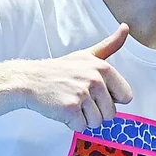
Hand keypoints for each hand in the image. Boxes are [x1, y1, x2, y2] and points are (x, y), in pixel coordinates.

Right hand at [18, 25, 133, 131]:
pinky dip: (72, 124)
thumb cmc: (59, 70)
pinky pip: (82, 127)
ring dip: (84, 119)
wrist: (29, 80)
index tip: (96, 93)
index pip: (126, 97)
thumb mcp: (87, 55)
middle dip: (96, 112)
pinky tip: (63, 110)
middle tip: (79, 99)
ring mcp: (82, 93)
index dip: (111, 99)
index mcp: (103, 68)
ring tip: (71, 103)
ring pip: (97, 122)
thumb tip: (126, 28)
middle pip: (111, 113)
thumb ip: (110, 45)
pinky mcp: (70, 108)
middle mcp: (95, 79)